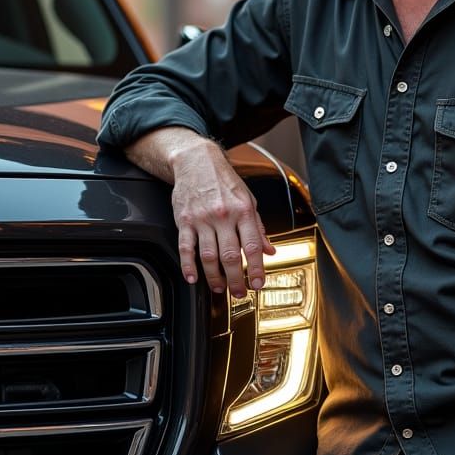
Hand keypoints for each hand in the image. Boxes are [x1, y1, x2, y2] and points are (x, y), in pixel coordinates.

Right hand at [169, 137, 274, 297]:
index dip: (257, 268)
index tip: (258, 284)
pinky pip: (186, 247)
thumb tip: (270, 250)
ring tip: (219, 288)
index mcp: (243, 210)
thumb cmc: (224, 180)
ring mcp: (202, 219)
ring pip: (209, 256)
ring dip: (214, 277)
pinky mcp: (184, 220)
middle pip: (230, 256)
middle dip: (236, 280)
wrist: (196, 161)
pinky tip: (192, 277)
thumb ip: (258, 227)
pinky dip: (188, 266)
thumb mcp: (248, 199)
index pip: (253, 245)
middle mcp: (224, 215)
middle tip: (238, 293)